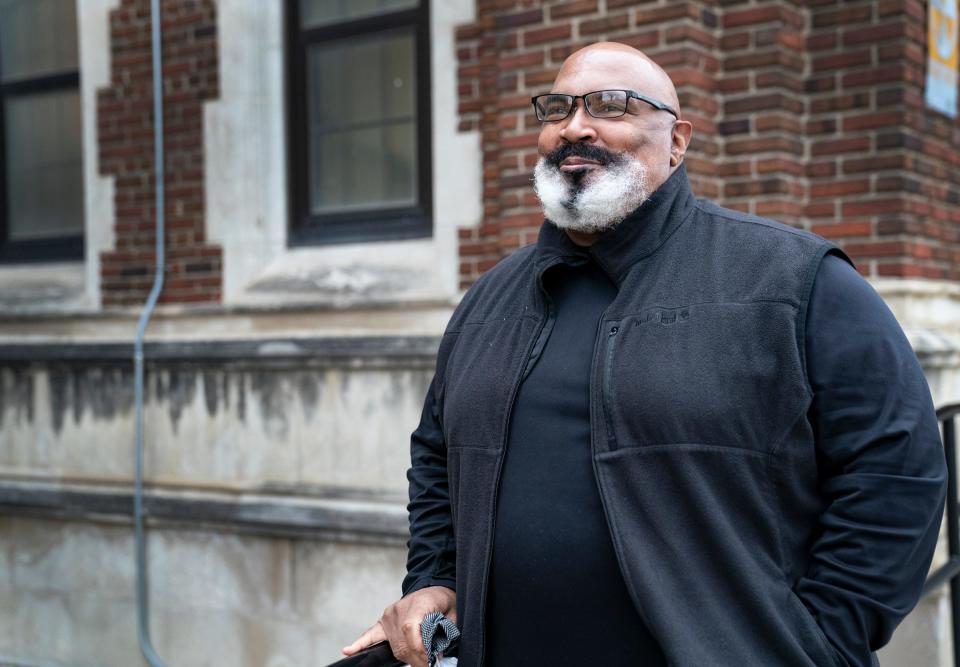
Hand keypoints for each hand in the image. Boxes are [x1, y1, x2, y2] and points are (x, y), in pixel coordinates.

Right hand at [341, 586, 456, 666]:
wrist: (433, 588)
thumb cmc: (444, 601)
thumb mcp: (453, 612)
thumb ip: (446, 631)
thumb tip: (439, 651)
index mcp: (417, 603)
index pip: (410, 629)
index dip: (418, 649)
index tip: (429, 661)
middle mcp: (398, 609)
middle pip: (402, 642)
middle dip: (416, 659)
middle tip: (429, 665)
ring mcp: (388, 615)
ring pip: (394, 645)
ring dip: (406, 657)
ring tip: (420, 662)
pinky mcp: (383, 621)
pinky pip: (370, 634)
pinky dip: (360, 643)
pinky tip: (348, 651)